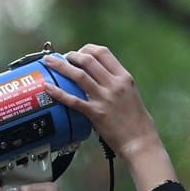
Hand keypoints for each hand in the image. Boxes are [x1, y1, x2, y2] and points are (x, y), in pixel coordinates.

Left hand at [41, 45, 161, 159]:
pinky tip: (48, 88)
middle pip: (88, 60)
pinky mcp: (96, 113)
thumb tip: (101, 77)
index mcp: (124, 78)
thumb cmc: (137, 121)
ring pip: (79, 75)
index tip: (79, 52)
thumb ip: (116, 84)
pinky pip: (73, 100)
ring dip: (61, 66)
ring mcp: (104, 98)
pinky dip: (58, 92)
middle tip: (62, 58)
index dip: (87, 49)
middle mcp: (114, 84)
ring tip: (49, 63)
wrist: (140, 141)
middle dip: (72, 55)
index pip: (103, 53)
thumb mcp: (131, 94)